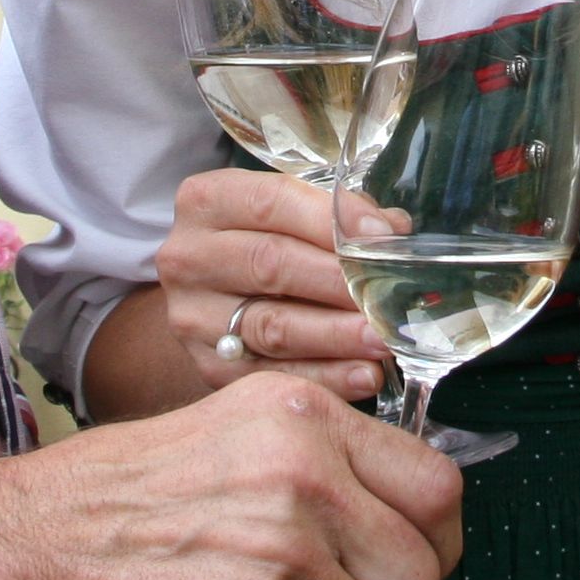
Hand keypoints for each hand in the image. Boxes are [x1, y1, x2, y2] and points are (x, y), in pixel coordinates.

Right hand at [1, 372, 463, 579]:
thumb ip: (328, 462)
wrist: (39, 539)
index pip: (438, 486)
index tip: (416, 560)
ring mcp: (275, 541)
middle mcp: (302, 469)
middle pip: (422, 569)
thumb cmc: (134, 492)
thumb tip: (410, 522)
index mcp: (308, 415)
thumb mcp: (244, 431)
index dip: (437, 540)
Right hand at [154, 167, 394, 401]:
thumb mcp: (286, 214)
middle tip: (389, 297)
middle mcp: (189, 256)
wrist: (208, 301)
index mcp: (208, 202)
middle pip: (271, 263)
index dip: (331, 218)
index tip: (380, 236)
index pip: (272, 201)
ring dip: (337, 335)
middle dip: (339, 282)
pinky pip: (271, 376)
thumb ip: (336, 216)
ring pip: (272, 325)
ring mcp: (192, 315)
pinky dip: (324, 377)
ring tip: (382, 339)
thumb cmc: (260, 247)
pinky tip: (363, 375)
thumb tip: (390, 231)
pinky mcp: (208, 365)